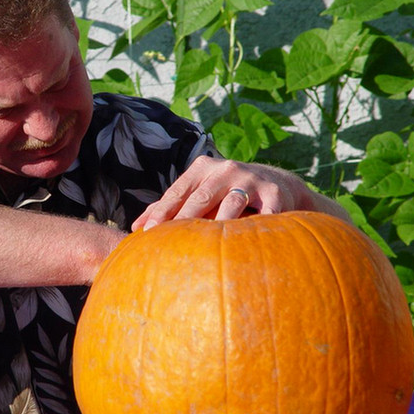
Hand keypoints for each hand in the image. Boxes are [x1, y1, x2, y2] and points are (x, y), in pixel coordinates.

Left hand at [131, 155, 347, 230]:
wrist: (278, 183)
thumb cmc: (226, 193)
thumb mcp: (200, 191)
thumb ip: (170, 206)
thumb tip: (135, 228)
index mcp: (202, 168)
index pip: (178, 191)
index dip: (162, 211)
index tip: (146, 231)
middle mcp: (226, 169)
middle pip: (200, 197)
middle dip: (183, 219)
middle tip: (168, 239)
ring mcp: (251, 179)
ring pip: (230, 203)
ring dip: (218, 223)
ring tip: (205, 244)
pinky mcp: (274, 194)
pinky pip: (262, 215)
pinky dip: (253, 229)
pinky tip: (242, 246)